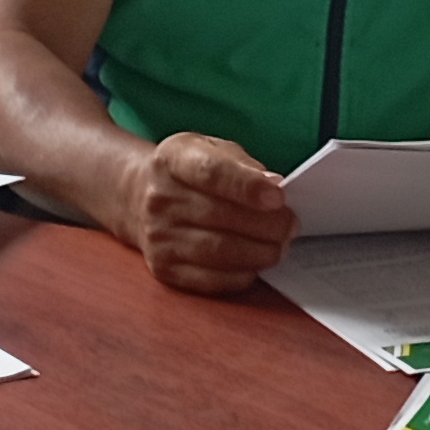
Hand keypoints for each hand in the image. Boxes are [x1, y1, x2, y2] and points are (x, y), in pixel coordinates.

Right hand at [119, 131, 295, 293]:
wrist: (139, 198)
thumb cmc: (190, 173)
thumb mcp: (212, 150)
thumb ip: (243, 165)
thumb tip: (274, 187)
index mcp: (172, 159)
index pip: (212, 173)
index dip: (248, 187)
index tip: (279, 197)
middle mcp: (159, 199)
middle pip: (220, 216)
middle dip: (267, 225)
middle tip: (290, 225)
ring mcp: (158, 237)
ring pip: (218, 251)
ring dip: (259, 252)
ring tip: (280, 245)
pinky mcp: (164, 268)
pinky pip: (210, 279)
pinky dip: (242, 274)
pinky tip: (255, 263)